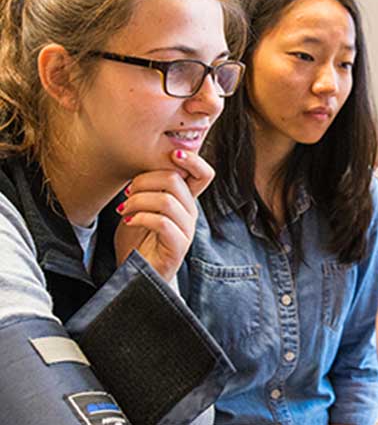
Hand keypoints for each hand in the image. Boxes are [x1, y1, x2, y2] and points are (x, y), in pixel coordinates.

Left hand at [113, 150, 215, 280]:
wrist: (135, 273)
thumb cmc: (136, 241)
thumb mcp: (139, 207)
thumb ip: (146, 188)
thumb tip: (140, 165)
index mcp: (184, 201)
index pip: (203, 174)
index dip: (193, 159)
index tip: (173, 153)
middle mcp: (189, 213)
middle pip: (176, 180)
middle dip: (145, 180)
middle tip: (128, 192)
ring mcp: (186, 230)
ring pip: (167, 200)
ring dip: (139, 200)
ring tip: (125, 210)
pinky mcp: (178, 246)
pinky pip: (163, 222)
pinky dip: (141, 218)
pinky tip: (129, 221)